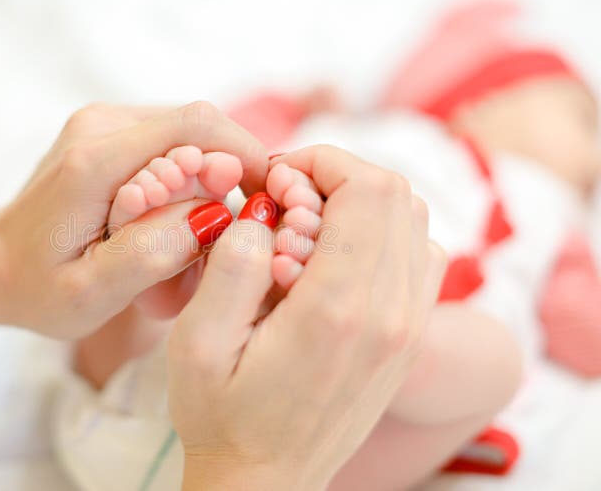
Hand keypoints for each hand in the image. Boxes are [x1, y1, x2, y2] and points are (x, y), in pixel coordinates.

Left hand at [0, 102, 267, 338]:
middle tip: (227, 237)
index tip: (268, 200)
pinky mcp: (107, 131)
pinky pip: (170, 143)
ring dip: (209, 181)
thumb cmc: (36, 288)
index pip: (196, 126)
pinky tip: (174, 222)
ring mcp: (101, 122)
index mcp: (95, 160)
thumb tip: (213, 215)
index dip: (247, 154)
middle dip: (230, 176)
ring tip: (195, 239)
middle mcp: (99, 125)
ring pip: (188, 135)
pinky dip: (188, 179)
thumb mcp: (91, 293)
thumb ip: (153, 252)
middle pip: (199, 127)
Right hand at [167, 145, 446, 489]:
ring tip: (305, 227)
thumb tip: (265, 211)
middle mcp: (390, 315)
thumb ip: (231, 263)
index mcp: (337, 310)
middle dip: (336, 175)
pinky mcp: (409, 339)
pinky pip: (420, 257)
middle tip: (284, 200)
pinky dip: (382, 234)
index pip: (367, 189)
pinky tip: (334, 256)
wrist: (264, 482)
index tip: (275, 180)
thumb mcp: (198, 342)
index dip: (321, 161)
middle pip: (396, 195)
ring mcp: (408, 328)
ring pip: (414, 221)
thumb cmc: (222, 416)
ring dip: (360, 204)